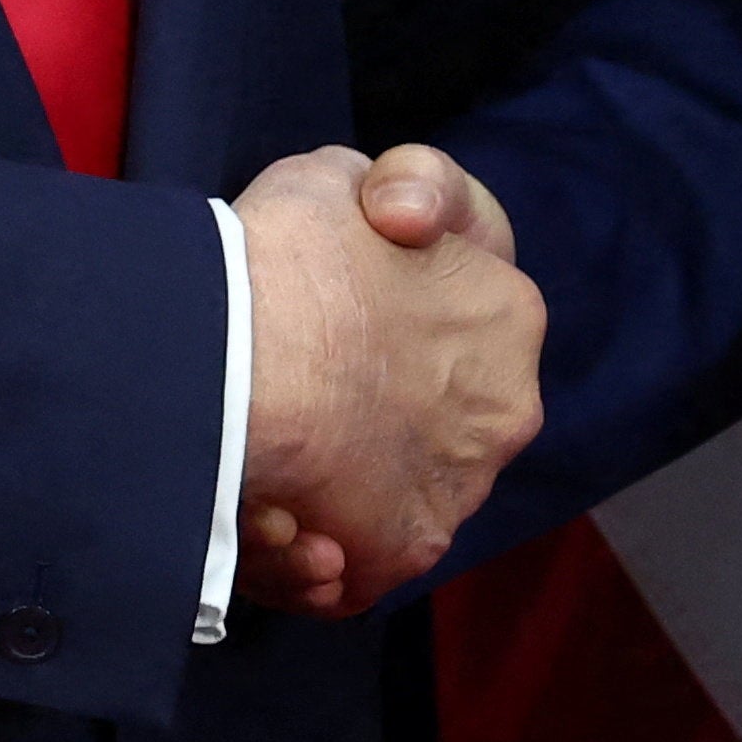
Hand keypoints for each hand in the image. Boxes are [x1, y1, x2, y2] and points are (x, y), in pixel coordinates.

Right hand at [235, 143, 535, 618]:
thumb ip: (389, 196)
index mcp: (509, 315)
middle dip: (364, 420)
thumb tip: (407, 222)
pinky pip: (356, 564)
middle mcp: (505, 410)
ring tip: (258, 476)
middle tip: (285, 409)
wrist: (233, 363)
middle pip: (427, 418)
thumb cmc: (281, 258)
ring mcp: (458, 490)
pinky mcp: (401, 556)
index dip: (384, 321)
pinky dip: (311, 553)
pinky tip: (263, 523)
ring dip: (330, 490)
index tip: (322, 322)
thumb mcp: (336, 177)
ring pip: (388, 494)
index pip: (455, 323)